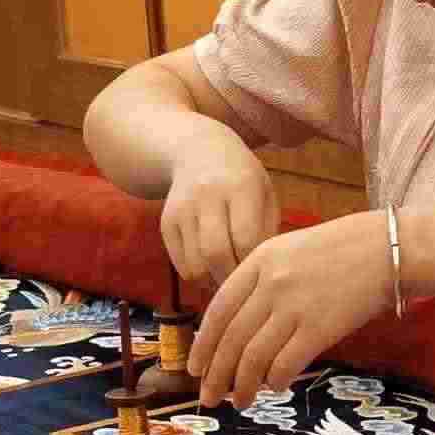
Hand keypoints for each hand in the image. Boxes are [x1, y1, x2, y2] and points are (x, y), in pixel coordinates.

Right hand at [159, 129, 276, 288]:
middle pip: (215, 252)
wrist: (198, 150)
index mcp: (240, 186)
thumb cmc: (243, 179)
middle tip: (242, 284)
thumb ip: (268, 229)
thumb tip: (261, 271)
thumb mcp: (265, 192)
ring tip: (227, 276)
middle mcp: (207, 195)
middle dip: (230, 277)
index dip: (252, 262)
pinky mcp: (166, 221)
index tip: (260, 272)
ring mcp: (183, 208)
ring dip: (213, 280)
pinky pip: (180, 263)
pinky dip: (197, 275)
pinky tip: (211, 267)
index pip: (245, 237)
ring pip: (195, 263)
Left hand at [188, 212, 396, 408]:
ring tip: (240, 402)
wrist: (389, 248)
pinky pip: (285, 363)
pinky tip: (276, 387)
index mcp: (259, 262)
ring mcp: (294, 306)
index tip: (196, 368)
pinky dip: (275, 379)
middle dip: (216, 374)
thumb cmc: (344, 250)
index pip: (218, 310)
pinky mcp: (319, 327)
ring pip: (253, 356)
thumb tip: (241, 329)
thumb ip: (263, 281)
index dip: (203, 344)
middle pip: (231, 338)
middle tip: (209, 398)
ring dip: (242, 385)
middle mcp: (271, 284)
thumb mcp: (292, 250)